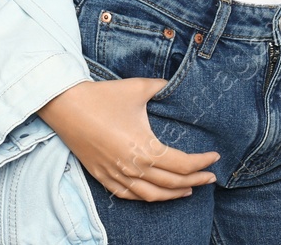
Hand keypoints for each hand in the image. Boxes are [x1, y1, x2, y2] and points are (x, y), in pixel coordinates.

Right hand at [38, 77, 219, 201]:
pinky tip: (155, 194)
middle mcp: (132, 167)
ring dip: (173, 195)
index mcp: (144, 148)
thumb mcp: (139, 88)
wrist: (66, 105)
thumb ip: (163, 87)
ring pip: (151, 196)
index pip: (182, 164)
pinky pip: (128, 196)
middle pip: (172, 183)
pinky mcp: (102, 176)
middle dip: (196, 180)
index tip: (215, 156)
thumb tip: (177, 84)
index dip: (202, 163)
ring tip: (189, 189)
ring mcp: (116, 175)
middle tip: (210, 176)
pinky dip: (147, 198)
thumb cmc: (103, 96)